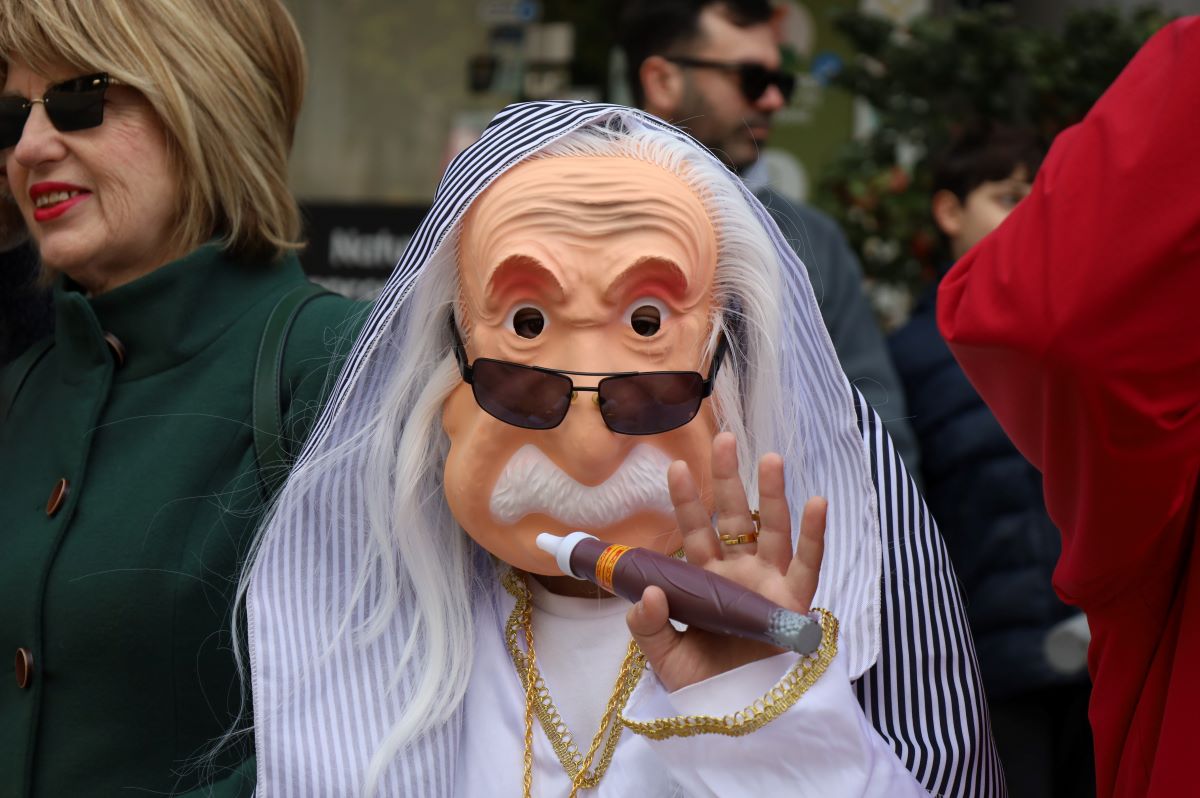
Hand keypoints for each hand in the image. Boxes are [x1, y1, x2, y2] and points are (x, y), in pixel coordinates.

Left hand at [627, 431, 826, 691]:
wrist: (739, 721)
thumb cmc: (702, 688)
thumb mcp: (664, 659)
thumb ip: (648, 627)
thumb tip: (648, 592)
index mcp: (706, 581)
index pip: (695, 531)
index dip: (687, 501)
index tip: (676, 466)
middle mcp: (739, 574)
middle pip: (735, 518)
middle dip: (729, 479)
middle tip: (724, 439)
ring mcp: (769, 585)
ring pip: (773, 531)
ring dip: (773, 494)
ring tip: (771, 458)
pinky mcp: (796, 604)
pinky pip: (807, 565)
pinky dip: (814, 535)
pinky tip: (815, 502)